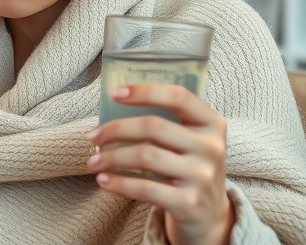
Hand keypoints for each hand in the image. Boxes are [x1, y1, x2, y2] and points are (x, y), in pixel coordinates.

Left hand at [86, 84, 234, 244]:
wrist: (210, 215)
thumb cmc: (189, 166)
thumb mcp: (191, 141)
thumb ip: (167, 121)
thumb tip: (115, 105)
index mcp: (212, 123)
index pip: (178, 97)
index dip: (145, 91)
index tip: (114, 93)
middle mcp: (211, 147)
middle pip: (153, 127)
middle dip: (116, 129)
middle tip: (92, 137)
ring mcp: (201, 176)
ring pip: (145, 156)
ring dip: (111, 157)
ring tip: (93, 162)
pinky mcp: (188, 203)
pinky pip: (145, 188)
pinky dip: (119, 183)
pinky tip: (104, 180)